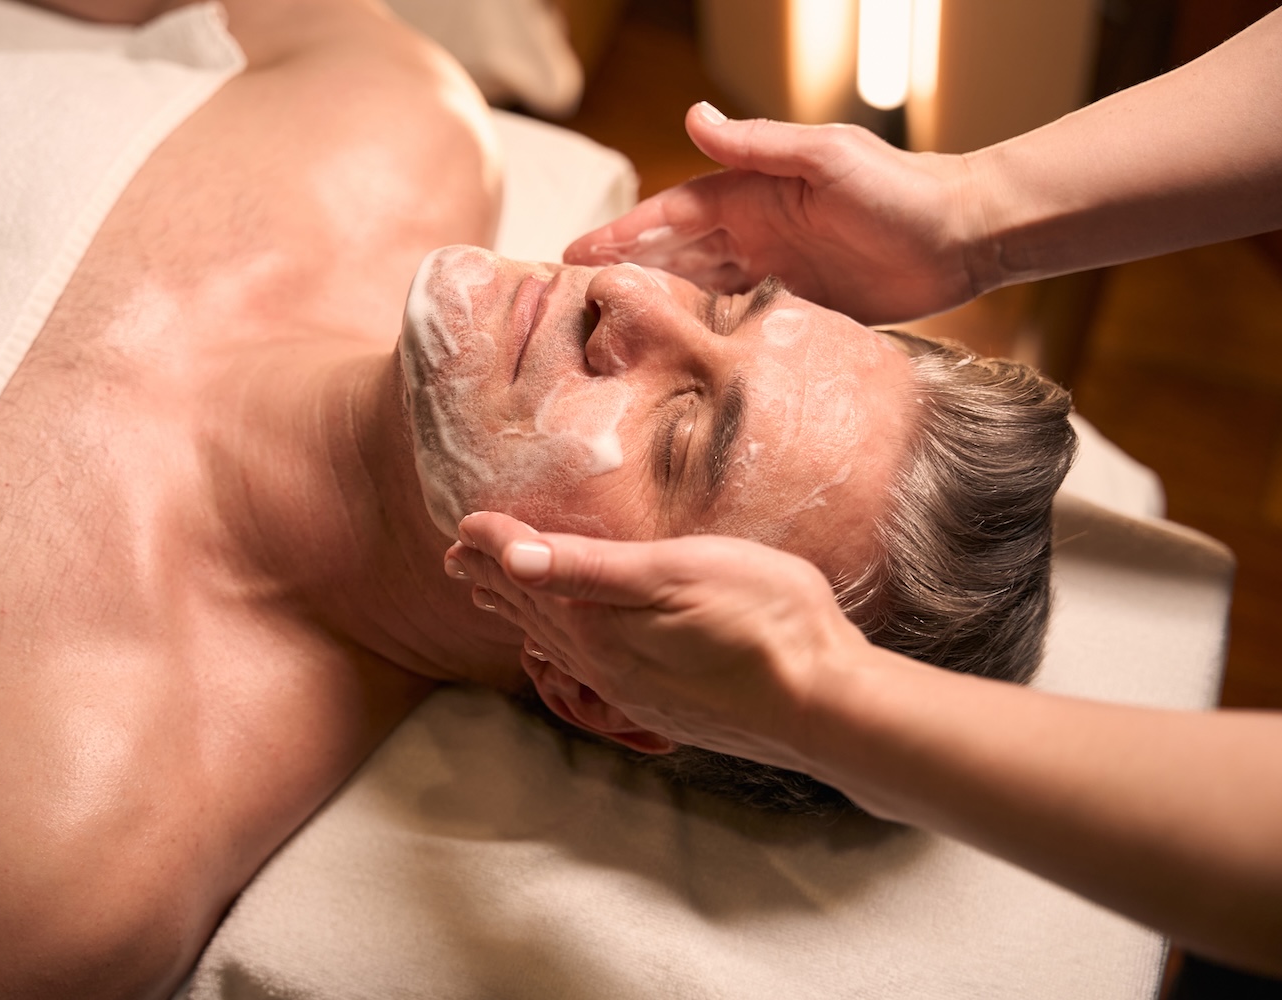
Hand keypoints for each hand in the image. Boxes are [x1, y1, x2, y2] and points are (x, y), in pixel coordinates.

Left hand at [444, 511, 872, 771]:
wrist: (824, 704)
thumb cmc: (762, 620)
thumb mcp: (672, 573)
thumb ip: (588, 568)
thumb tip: (512, 557)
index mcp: (598, 626)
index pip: (529, 575)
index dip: (496, 545)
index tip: (463, 523)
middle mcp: (604, 664)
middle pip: (534, 612)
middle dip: (495, 580)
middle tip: (457, 558)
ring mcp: (633, 689)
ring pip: (558, 644)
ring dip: (523, 613)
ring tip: (496, 594)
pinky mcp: (662, 703)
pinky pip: (586, 670)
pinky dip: (559, 647)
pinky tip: (565, 648)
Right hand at [564, 103, 985, 324]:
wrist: (964, 237)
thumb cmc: (899, 187)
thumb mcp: (824, 157)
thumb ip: (757, 146)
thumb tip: (692, 116)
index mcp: (751, 195)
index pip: (670, 218)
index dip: (622, 237)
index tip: (572, 257)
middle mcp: (754, 234)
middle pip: (674, 258)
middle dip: (625, 275)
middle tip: (574, 305)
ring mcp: (774, 274)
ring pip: (699, 293)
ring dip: (658, 308)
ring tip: (611, 335)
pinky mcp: (798, 312)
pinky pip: (738, 325)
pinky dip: (705, 336)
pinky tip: (678, 357)